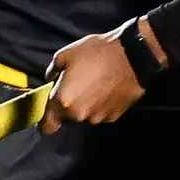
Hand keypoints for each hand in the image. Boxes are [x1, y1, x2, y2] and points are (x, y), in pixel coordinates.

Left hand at [39, 21, 159, 134]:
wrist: (132, 55)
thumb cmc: (96, 52)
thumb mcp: (66, 54)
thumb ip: (52, 71)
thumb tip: (51, 80)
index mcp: (63, 101)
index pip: (47, 126)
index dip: (47, 120)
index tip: (52, 109)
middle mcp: (79, 114)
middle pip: (69, 116)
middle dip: (71, 103)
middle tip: (80, 83)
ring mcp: (98, 117)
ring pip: (86, 114)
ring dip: (88, 103)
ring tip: (97, 83)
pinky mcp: (115, 116)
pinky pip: (102, 112)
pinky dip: (103, 104)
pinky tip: (109, 88)